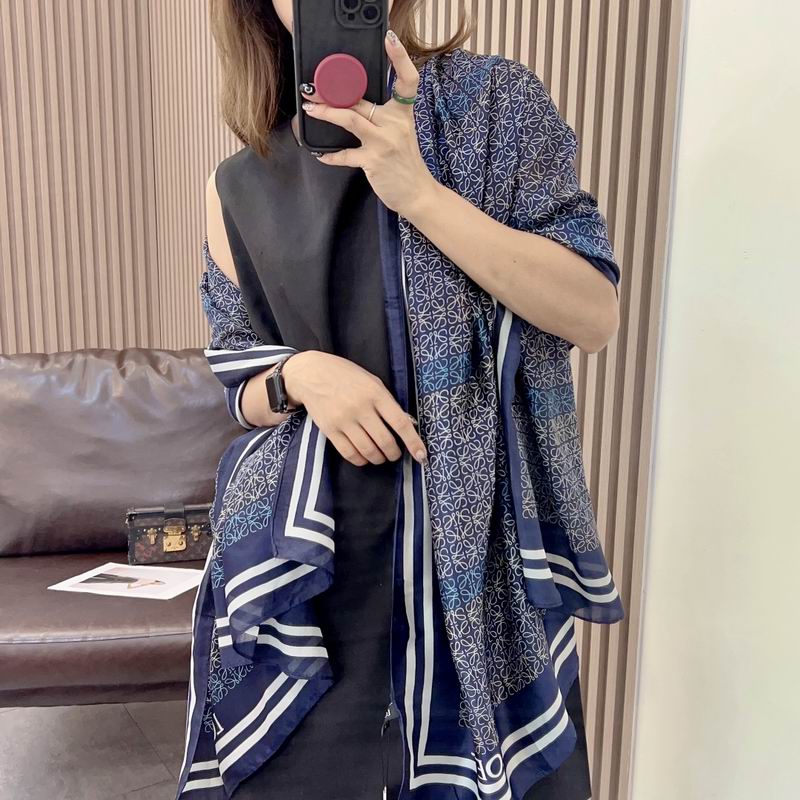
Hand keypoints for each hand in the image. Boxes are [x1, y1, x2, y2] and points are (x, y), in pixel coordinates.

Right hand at [282, 350, 426, 466]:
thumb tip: (406, 425)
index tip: (421, 455)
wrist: (311, 373)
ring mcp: (344, 420)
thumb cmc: (346, 376)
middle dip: (394, 453)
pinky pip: (349, 453)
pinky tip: (364, 457)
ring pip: (368, 451)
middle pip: (385, 441)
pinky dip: (360, 460)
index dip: (413, 442)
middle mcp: (361, 408)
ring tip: (380, 456)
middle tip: (394, 454)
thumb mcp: (372, 382)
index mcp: (376, 393)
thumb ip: (388, 402)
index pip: (400, 423)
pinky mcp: (330, 430)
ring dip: (379, 458)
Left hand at [299, 29, 436, 218]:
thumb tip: (352, 102)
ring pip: (351, 119)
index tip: (390, 40)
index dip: (400, 58)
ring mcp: (384, 142)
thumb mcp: (401, 133)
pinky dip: (331, 156)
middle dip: (334, 91)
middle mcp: (395, 124)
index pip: (408, 80)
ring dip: (327, 112)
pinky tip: (320, 154)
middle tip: (313, 87)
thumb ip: (382, 117)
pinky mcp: (373, 161)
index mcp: (403, 114)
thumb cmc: (405, 162)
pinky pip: (346, 155)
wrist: (417, 193)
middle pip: (362, 99)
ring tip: (310, 107)